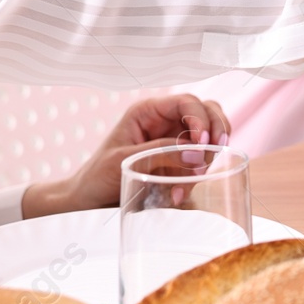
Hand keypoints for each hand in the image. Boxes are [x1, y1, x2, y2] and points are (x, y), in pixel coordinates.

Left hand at [23, 94, 230, 218]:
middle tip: (214, 153)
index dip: (201, 118)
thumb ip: (161, 152)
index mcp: (148, 111)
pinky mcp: (180, 159)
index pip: (187, 102)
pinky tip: (179, 193)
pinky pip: (202, 161)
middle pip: (208, 112)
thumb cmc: (97, 176)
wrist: (87, 201)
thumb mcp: (124, 160)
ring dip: (209, 157)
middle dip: (216, 131)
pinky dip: (199, 176)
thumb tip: (198, 152)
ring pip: (211, 135)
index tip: (203, 143)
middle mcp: (166, 121)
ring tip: (191, 181)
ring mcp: (176, 139)